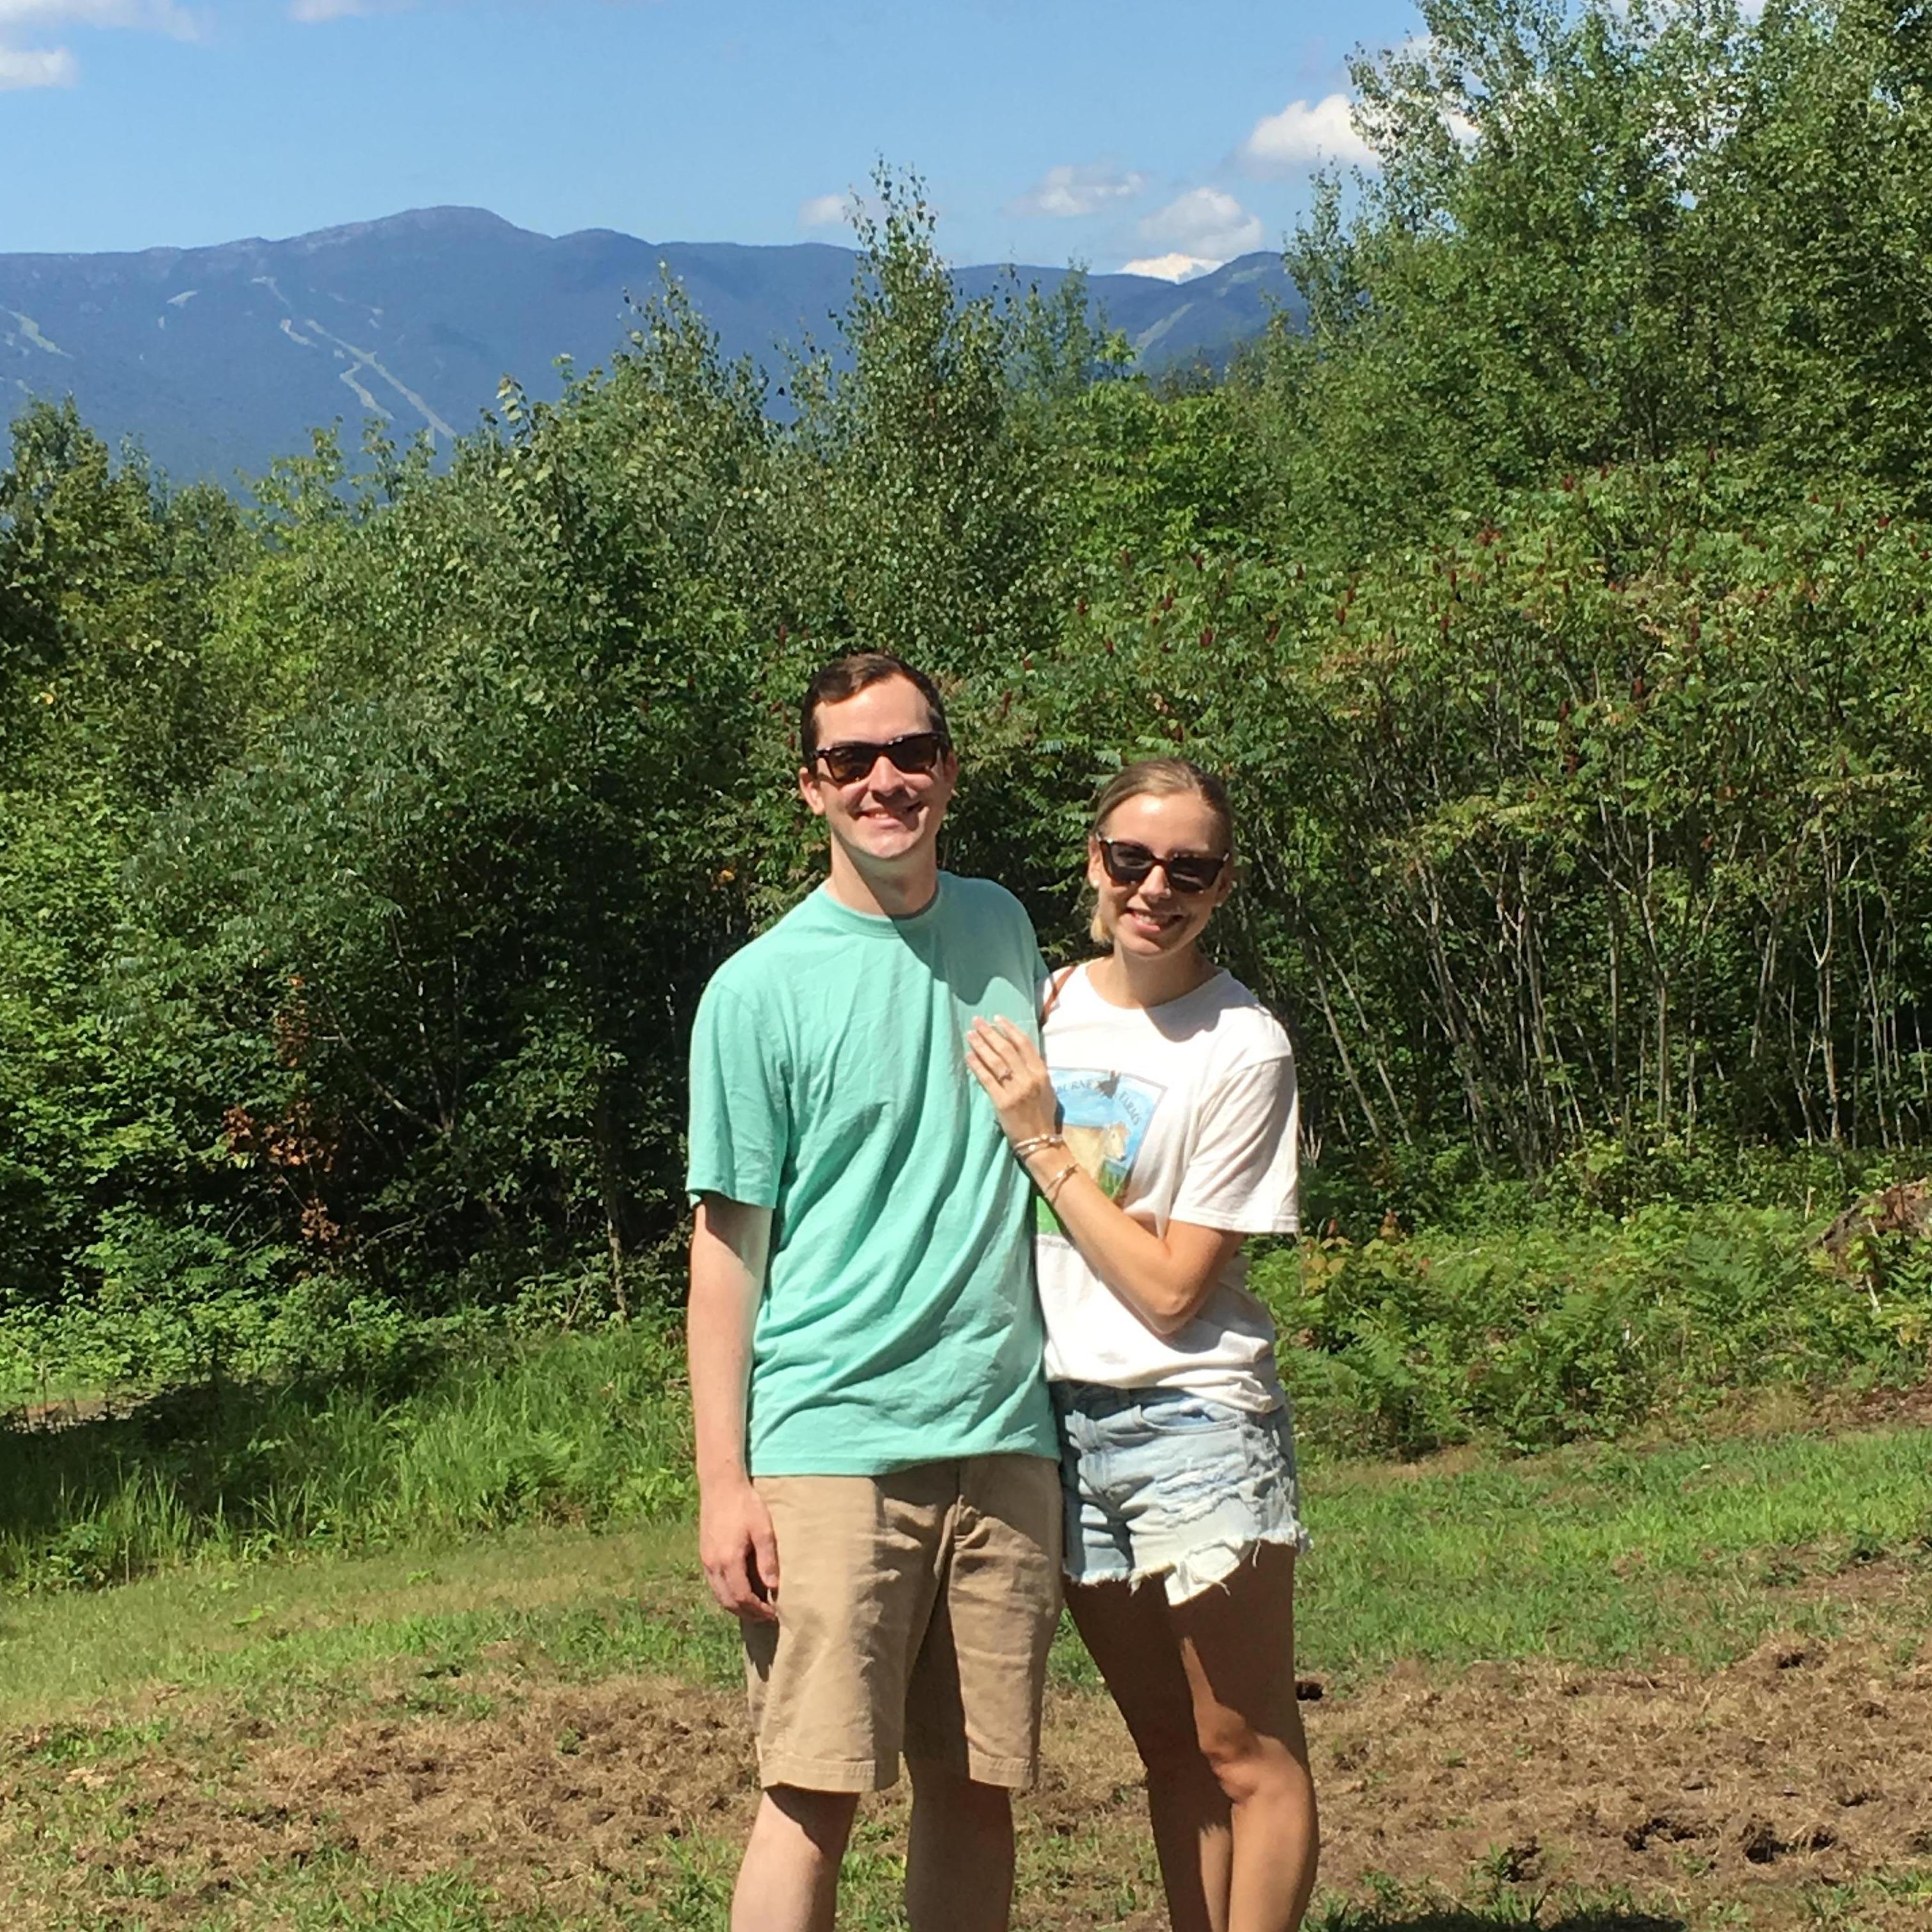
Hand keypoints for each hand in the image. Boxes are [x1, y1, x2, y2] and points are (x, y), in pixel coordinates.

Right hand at [698, 1475, 779, 1620]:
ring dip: (735, 1606)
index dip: (758, 1609)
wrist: (720, 1485)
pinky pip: (714, 1584)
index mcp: (729, 1560)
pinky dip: (727, 1594)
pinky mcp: (704, 1554)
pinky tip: (739, 1590)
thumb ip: (767, 1560)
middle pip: (728, 1602)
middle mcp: (713, 1565)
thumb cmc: (745, 1504)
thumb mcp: (763, 1530)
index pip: (742, 1597)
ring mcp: (706, 1560)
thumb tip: (773, 1587)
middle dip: (747, 1613)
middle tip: (765, 1616)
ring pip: (719, 1595)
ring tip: (754, 1607)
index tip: (773, 1613)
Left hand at [964, 1015, 1060, 1145]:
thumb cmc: (1044, 1116)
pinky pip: (986, 1079)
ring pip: (995, 1061)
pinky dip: (977, 1065)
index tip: (997, 1018)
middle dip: (990, 1033)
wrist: (1041, 1142)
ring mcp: (1015, 1090)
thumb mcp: (1047, 1090)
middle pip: (1006, 1049)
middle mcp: (1029, 1078)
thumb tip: (1018, 1053)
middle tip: (977, 1021)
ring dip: (981, 1046)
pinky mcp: (1002, 1102)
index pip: (1024, 1044)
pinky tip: (968, 1056)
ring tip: (970, 1034)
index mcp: (1041, 1073)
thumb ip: (1035, 1071)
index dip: (1010, 1029)